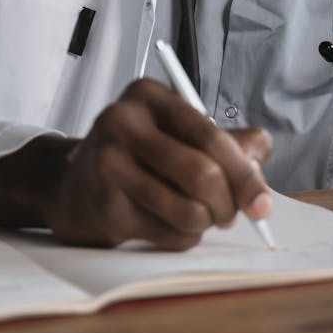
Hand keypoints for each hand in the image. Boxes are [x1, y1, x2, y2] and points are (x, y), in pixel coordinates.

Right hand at [0, 78, 272, 249]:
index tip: (263, 204)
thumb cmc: (136, 158)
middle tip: (231, 215)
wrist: (69, 185)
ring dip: (205, 223)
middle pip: (203, 174)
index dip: (245, 173)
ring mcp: (107, 163)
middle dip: (228, 204)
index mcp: (148, 96)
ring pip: (189, 209)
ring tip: (197, 217)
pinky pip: (168, 233)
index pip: (210, 135)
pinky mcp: (103, 205)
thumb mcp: (178, 136)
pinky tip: (165, 223)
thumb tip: (260, 158)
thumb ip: (227, 142)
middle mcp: (123, 121)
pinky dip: (182, 237)